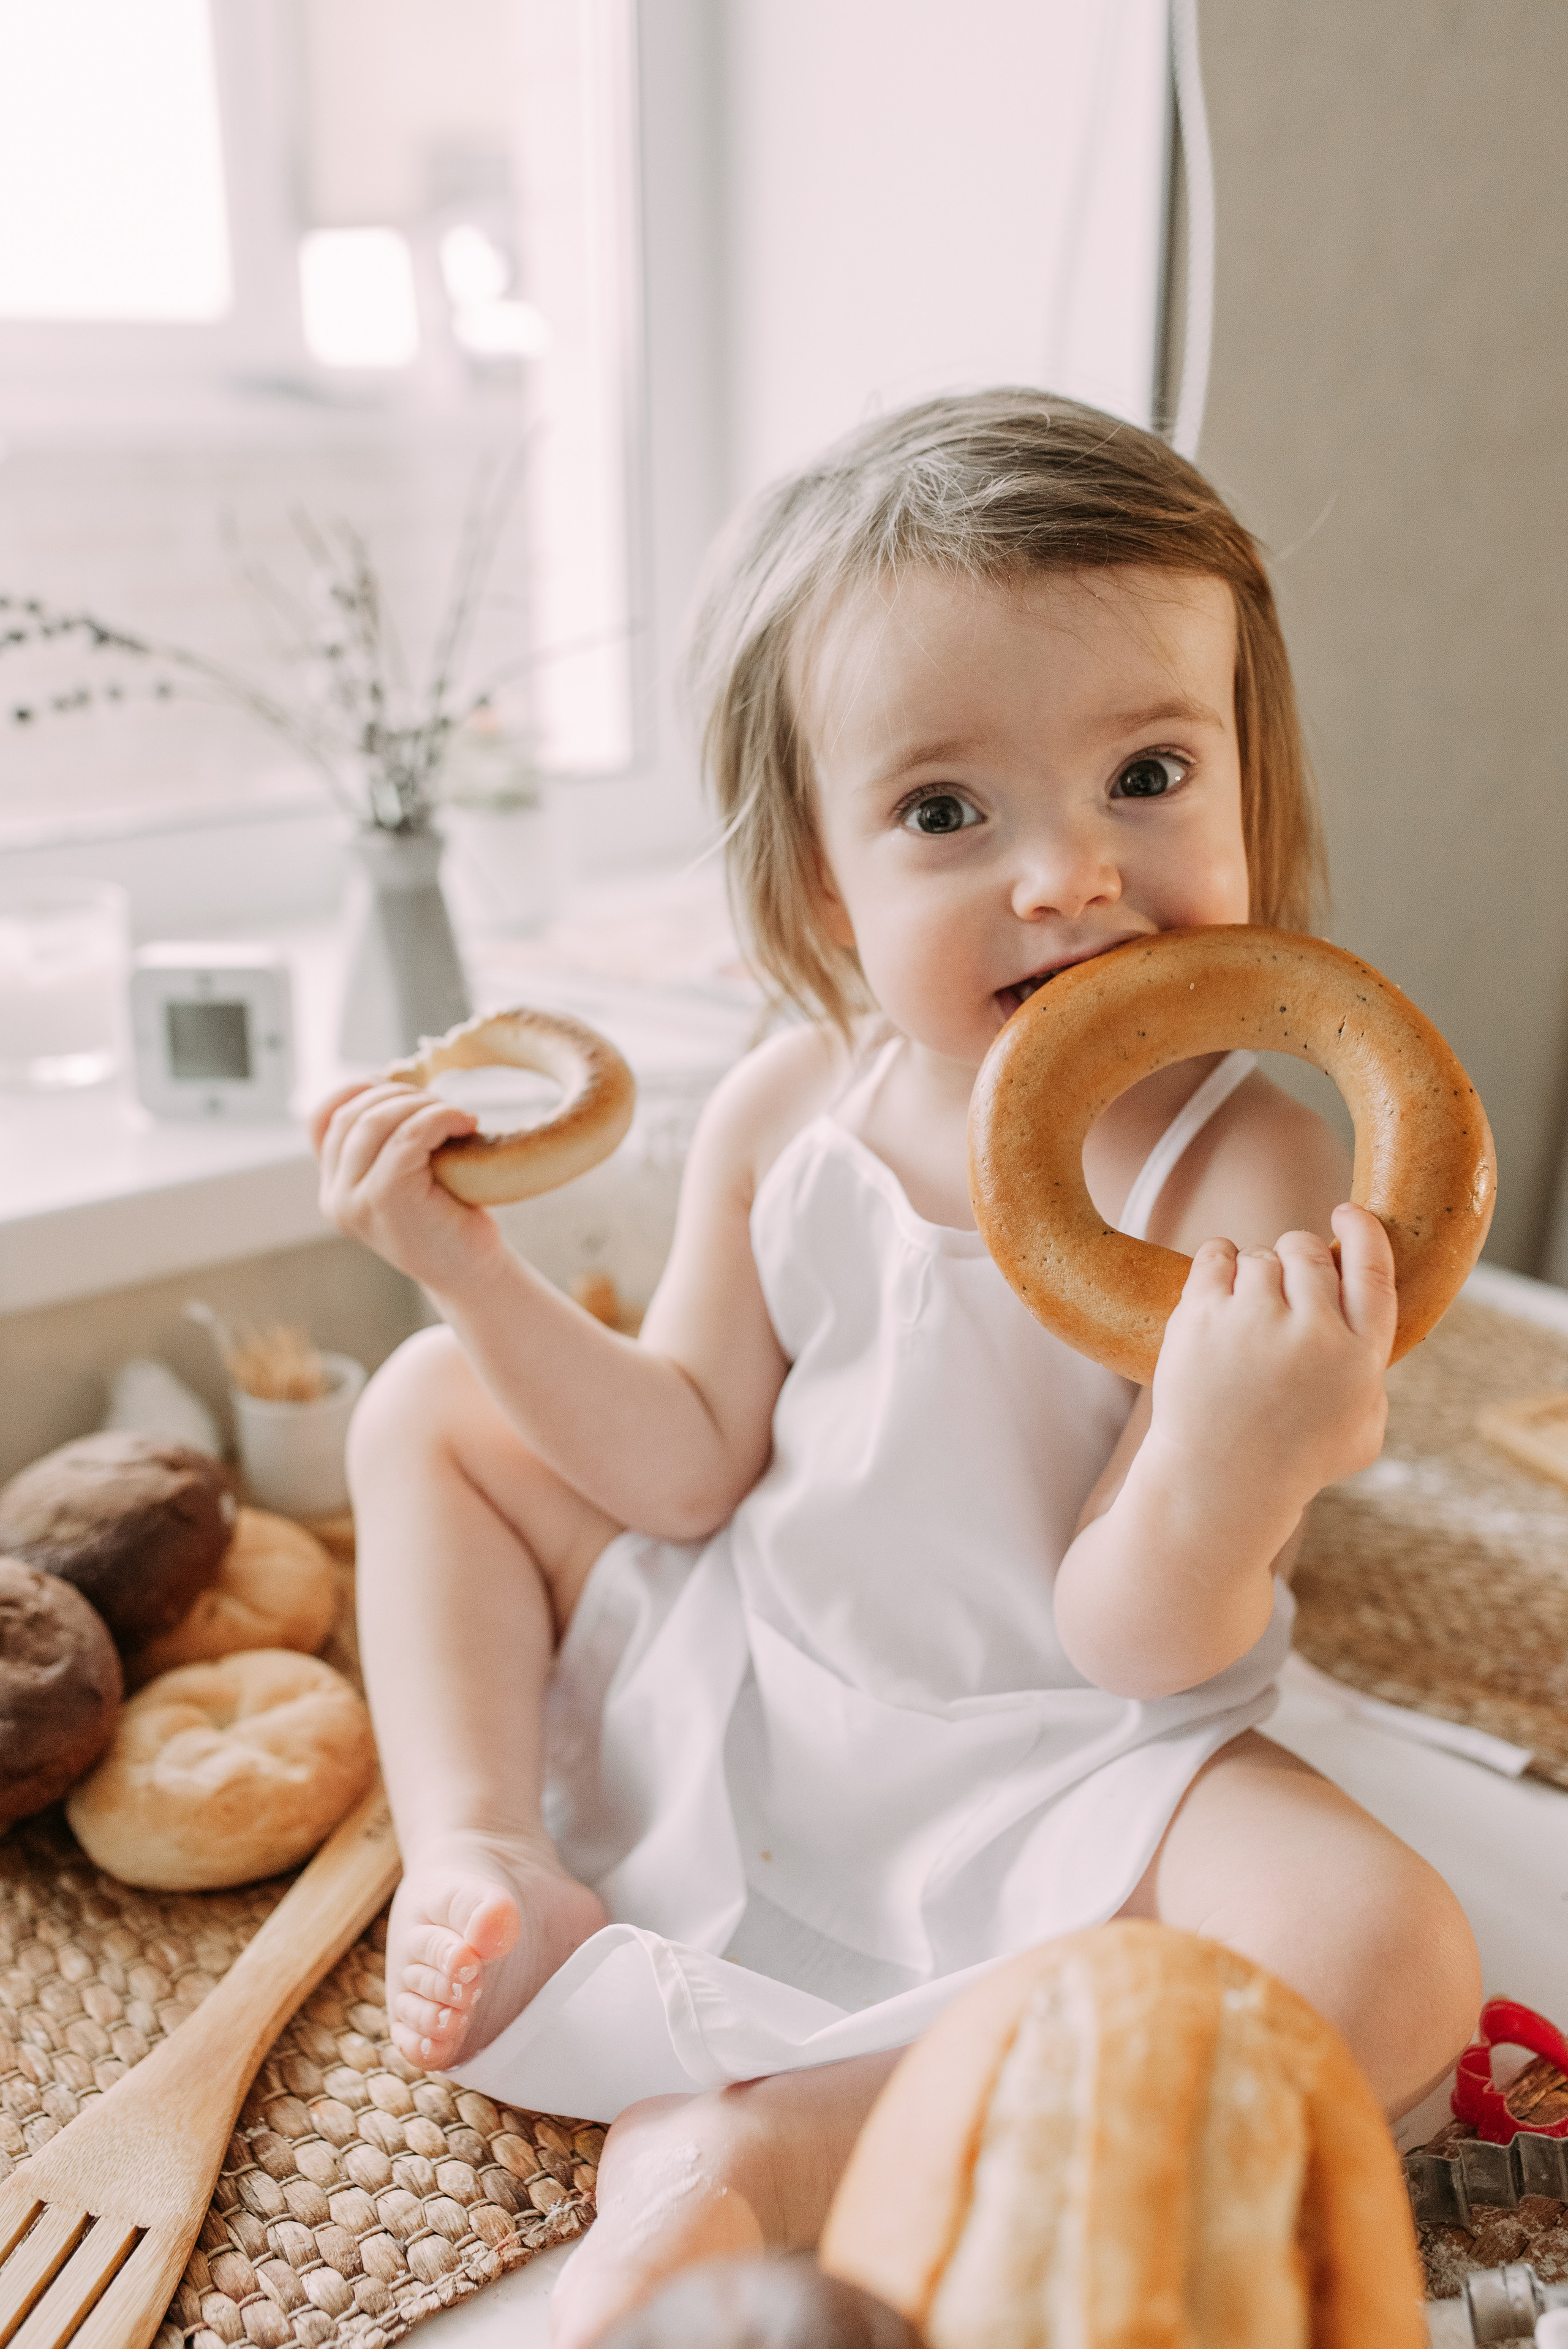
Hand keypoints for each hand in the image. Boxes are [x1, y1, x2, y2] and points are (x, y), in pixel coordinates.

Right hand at [312, 1080, 503, 1293]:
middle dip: (400, 1096)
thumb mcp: (405, 1179)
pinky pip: (409, 1135)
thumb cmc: (449, 1222)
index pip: (321, 1121)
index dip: (355, 1091)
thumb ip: (383, 1147)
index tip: (398, 1087)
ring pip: (377, 1121)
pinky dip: (440, 1118)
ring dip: (423, 1105)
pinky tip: (467, 1124)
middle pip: (353, 1115)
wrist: (474, 1274)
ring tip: (458, 1117)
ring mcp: (356, 1200)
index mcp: (335, 1190)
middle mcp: (335, 1198)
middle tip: (443, 1107)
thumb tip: (383, 1085)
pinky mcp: (387, 1198)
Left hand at [1145, 1201, 1395, 1532]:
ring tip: (1247, 1315)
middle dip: (1297, 1259)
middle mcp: (1313, 1335)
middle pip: (1308, 1252)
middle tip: (1284, 1289)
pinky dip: (1218, 1261)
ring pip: (1260, 1256)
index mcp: (1360, 1358)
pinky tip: (1218, 1284)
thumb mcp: (1361, 1434)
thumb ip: (1373, 1379)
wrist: (1217, 1485)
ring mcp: (1254, 1323)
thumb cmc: (1293, 1461)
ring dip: (1255, 1273)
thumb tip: (1365, 1326)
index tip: (1346, 1213)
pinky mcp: (1202, 1319)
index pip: (1372, 1269)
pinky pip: (1215, 1255)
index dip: (1362, 1231)